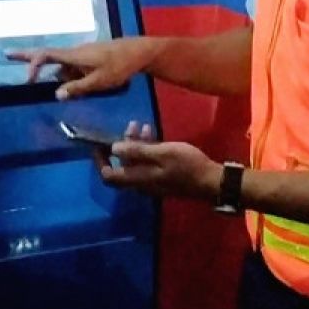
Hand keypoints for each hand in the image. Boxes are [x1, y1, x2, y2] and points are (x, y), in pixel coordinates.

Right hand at [7, 38, 158, 99]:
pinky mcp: (88, 58)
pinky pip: (74, 69)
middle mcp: (74, 53)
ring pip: (64, 68)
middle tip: (7, 54)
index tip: (27, 79)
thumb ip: (78, 88)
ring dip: (66, 79)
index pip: (46, 55)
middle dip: (28, 57)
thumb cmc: (119, 66)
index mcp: (74, 56)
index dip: (32, 65)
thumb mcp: (99, 81)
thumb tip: (56, 95)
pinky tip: (94, 84)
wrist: (138, 52)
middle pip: (47, 56)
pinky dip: (74, 77)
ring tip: (93, 83)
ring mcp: (81, 55)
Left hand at [101, 129, 221, 200]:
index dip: (99, 160)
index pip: (108, 175)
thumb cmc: (187, 165)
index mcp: (138, 179)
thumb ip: (137, 151)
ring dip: (134, 145)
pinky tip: (152, 133)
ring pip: (135, 163)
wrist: (211, 182)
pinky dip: (146, 149)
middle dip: (120, 146)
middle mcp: (141, 183)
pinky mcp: (163, 177)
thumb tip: (113, 148)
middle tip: (126, 127)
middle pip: (121, 167)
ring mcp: (152, 181)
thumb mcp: (162, 153)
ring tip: (139, 125)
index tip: (98, 143)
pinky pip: (147, 163)